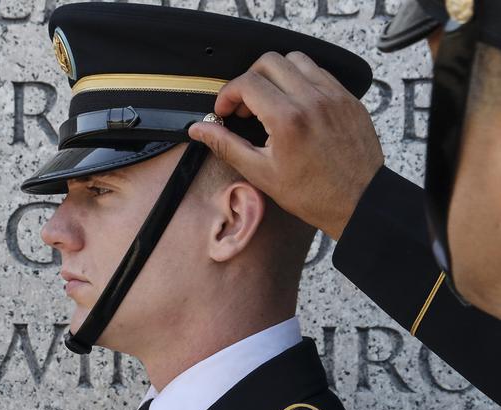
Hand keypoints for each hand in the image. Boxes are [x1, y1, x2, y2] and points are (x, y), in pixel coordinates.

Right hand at [188, 51, 383, 239]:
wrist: (358, 201)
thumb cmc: (312, 193)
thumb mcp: (260, 173)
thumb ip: (226, 145)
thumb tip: (199, 129)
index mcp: (287, 119)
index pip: (247, 83)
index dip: (227, 95)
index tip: (224, 112)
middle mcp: (312, 99)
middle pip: (269, 62)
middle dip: (249, 80)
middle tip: (245, 106)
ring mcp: (333, 96)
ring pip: (295, 60)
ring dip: (275, 75)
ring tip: (270, 102)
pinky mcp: (347, 98)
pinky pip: (319, 72)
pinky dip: (300, 80)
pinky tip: (294, 105)